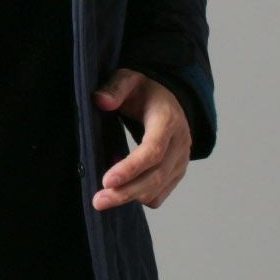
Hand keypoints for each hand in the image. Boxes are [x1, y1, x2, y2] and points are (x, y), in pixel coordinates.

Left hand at [90, 68, 190, 210]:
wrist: (170, 99)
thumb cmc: (145, 90)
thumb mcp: (129, 78)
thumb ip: (115, 88)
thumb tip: (101, 101)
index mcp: (167, 121)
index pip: (152, 151)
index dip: (130, 168)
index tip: (107, 181)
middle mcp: (179, 144)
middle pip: (154, 177)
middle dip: (125, 192)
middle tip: (98, 201)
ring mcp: (181, 162)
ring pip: (157, 190)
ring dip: (130, 197)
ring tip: (103, 197)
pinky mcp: (177, 173)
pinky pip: (159, 194)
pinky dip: (140, 196)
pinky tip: (121, 187)